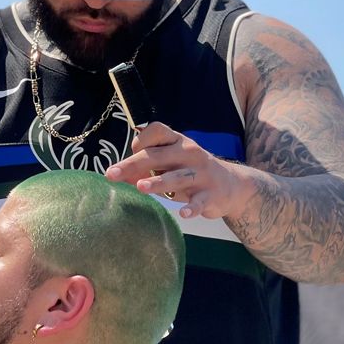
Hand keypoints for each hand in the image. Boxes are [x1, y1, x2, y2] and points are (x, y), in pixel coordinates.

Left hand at [105, 121, 255, 219]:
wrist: (231, 185)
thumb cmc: (190, 172)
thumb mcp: (171, 164)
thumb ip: (147, 168)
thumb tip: (120, 176)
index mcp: (178, 141)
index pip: (156, 131)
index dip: (140, 140)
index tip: (131, 152)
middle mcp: (189, 153)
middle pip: (158, 156)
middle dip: (133, 164)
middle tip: (112, 174)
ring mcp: (201, 173)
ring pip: (177, 177)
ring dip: (158, 182)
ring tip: (141, 187)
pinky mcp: (211, 194)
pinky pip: (199, 201)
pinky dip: (192, 207)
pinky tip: (183, 213)